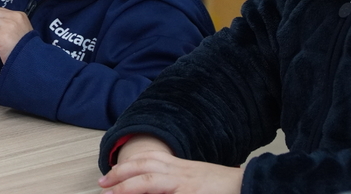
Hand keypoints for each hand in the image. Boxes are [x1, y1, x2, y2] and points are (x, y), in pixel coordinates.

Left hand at [99, 147, 243, 193]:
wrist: (248, 184)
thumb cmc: (220, 186)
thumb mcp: (192, 180)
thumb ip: (172, 182)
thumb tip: (151, 188)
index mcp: (178, 166)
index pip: (147, 160)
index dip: (126, 167)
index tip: (109, 175)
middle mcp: (180, 171)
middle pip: (144, 166)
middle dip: (120, 174)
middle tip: (102, 185)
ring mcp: (186, 183)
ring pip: (151, 180)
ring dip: (129, 186)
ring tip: (112, 193)